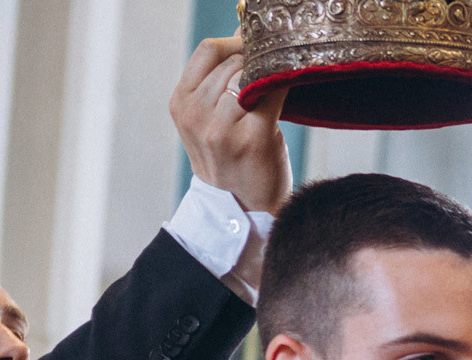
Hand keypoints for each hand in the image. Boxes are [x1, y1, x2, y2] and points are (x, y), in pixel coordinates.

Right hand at [171, 39, 291, 214]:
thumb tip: (243, 37)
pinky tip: (291, 90)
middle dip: (256, 64)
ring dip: (269, 78)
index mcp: (180, 104)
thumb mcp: (208, 121)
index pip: (208, 51)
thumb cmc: (233, 163)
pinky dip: (283, 86)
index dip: (236, 44)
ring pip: (251, 76)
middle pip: (233, 62)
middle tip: (272, 77)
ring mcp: (221, 127)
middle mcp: (195, 114)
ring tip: (277, 93)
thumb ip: (216, 83)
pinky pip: (271, 93)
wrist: (243, 211)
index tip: (256, 51)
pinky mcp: (252, 138)